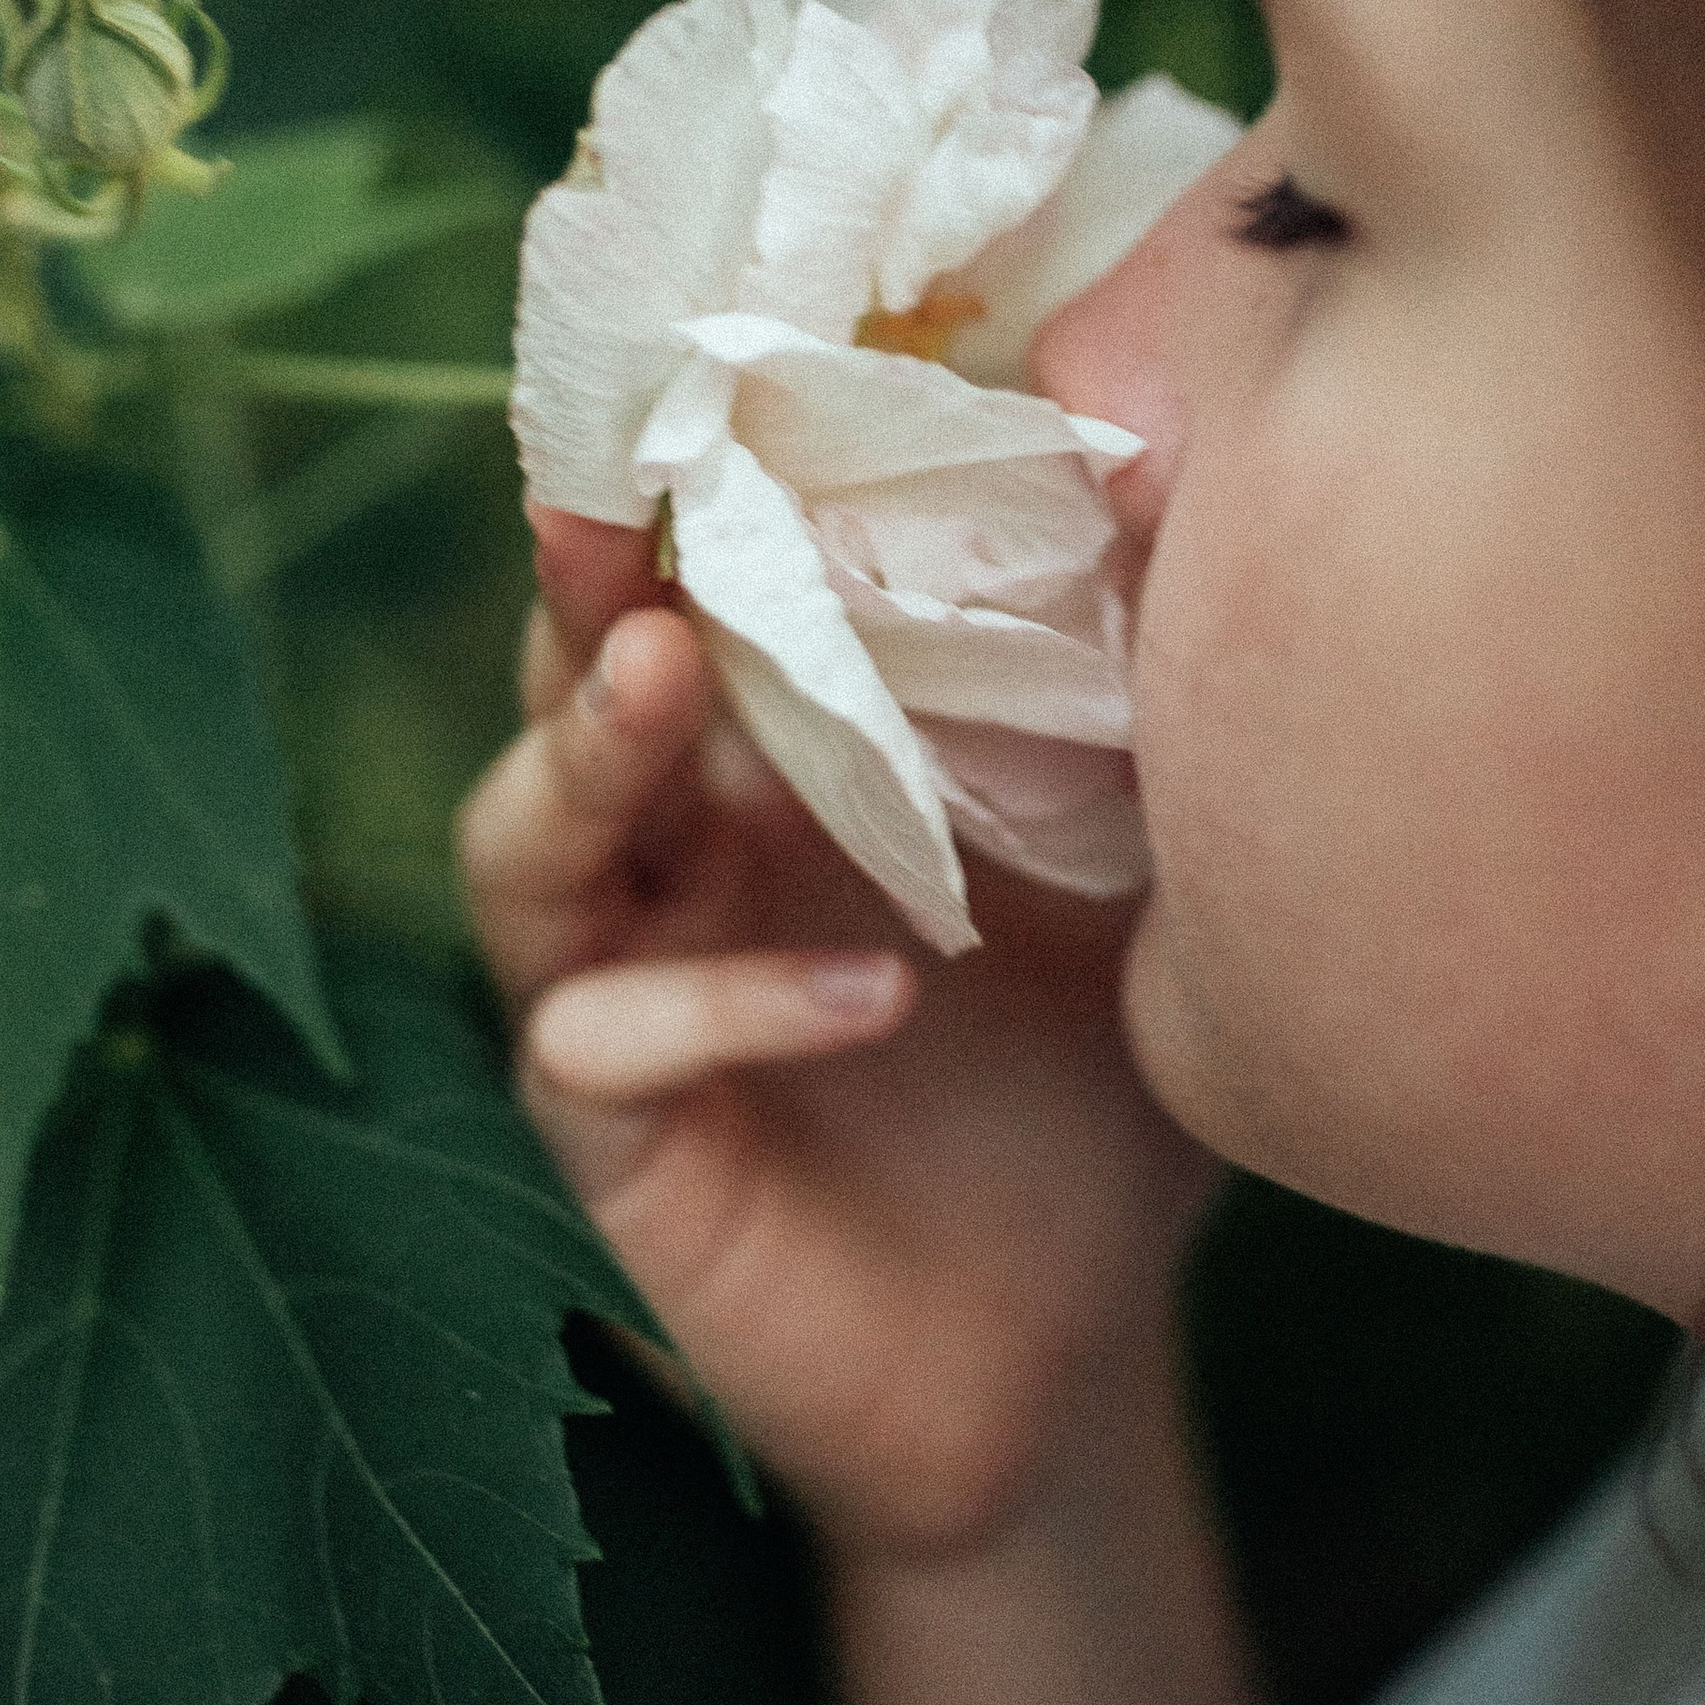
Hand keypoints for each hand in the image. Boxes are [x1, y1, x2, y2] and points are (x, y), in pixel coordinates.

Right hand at [458, 510, 1216, 1563]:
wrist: (1068, 1341)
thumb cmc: (1081, 1077)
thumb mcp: (1121, 872)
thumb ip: (1112, 717)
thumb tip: (1177, 493)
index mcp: (769, 756)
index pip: (691, 589)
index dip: (685, 490)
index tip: (719, 363)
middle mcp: (669, 850)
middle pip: (569, 676)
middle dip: (584, 574)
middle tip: (617, 487)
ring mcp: (625, 985)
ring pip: (528, 838)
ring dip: (587, 742)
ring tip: (664, 670)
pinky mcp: (620, 1140)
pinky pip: (605, 1043)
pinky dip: (724, 1002)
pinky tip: (868, 991)